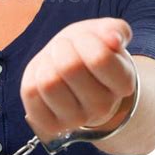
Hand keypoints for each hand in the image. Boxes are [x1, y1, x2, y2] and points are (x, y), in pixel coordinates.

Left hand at [19, 17, 135, 138]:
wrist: (77, 75)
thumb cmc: (91, 49)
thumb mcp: (105, 33)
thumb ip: (115, 30)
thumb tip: (113, 39)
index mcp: (123, 83)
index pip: (100, 58)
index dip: (85, 39)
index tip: (85, 38)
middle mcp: (103, 107)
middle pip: (69, 67)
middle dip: (63, 47)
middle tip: (66, 49)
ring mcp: (77, 120)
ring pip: (48, 83)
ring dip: (46, 62)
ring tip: (55, 62)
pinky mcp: (51, 124)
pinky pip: (31, 93)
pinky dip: (33, 77)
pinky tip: (45, 77)